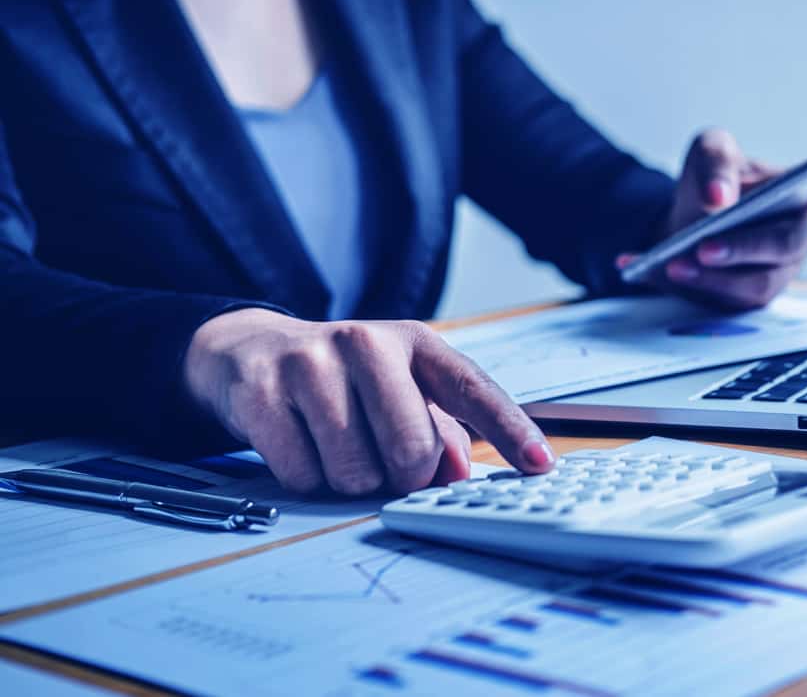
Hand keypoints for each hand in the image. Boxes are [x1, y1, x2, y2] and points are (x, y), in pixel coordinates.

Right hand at [183, 308, 554, 494]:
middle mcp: (365, 343)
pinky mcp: (261, 392)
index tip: (540, 463)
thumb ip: (442, 432)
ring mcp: (310, 364)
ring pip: (355, 470)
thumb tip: (458, 475)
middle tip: (388, 466)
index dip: (511, 429)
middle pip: (411, 447)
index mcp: (414, 343)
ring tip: (339, 448)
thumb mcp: (400, 390)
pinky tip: (302, 446)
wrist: (250, 353)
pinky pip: (303, 475)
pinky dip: (308, 480)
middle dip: (405, 476)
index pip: (473, 388)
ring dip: (351, 480)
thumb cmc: (344, 381)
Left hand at [619, 129, 806, 308]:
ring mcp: (778, 270)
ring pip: (758, 282)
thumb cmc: (710, 185)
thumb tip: (719, 197)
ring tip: (677, 262)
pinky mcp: (751, 298)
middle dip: (745, 247)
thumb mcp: (707, 152)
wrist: (680, 224)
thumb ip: (717, 160)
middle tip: (706, 245)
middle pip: (787, 244)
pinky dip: (694, 285)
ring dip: (714, 275)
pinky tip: (665, 269)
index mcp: (805, 190)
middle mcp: (799, 233)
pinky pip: (730, 301)